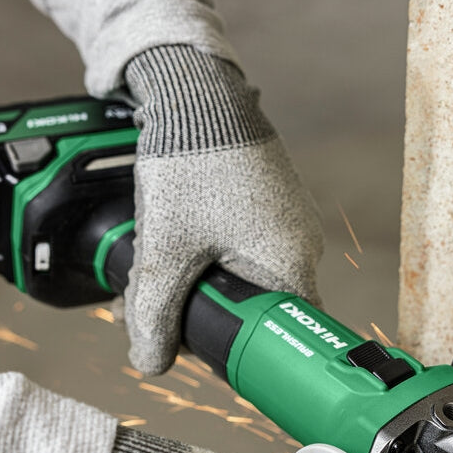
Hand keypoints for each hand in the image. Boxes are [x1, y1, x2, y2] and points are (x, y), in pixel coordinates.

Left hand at [122, 43, 323, 375]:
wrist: (195, 90)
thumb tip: (150, 362)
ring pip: (242, 276)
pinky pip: (242, 245)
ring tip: (154, 271)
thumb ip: (156, 312)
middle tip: (155, 310)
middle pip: (253, 309)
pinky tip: (175, 242)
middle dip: (199, 314)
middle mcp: (302, 245)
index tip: (201, 353)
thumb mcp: (166, 248)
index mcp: (290, 264)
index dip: (237, 354)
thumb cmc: (192, 162)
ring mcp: (288, 221)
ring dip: (197, 283)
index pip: (278, 339)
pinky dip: (207, 253)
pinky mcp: (270, 202)